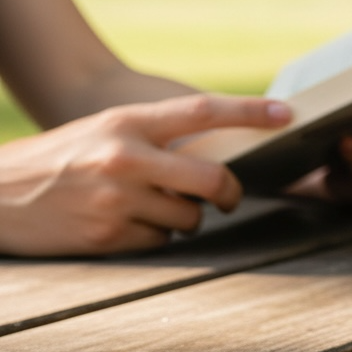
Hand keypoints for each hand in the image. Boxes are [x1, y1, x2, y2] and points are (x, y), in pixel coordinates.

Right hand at [0, 94, 291, 256]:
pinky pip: (161, 241)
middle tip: (230, 196)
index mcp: (129, 122)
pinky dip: (156, 236)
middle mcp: (126, 157)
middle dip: (230, 192)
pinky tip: (129, 224)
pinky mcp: (108, 237)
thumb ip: (158, 137)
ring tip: (153, 207)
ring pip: (190, 218)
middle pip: (213, 178)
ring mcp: (117, 200)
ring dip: (185, 218)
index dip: (251, 111)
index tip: (288, 113)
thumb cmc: (63, 157)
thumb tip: (218, 156)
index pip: (203, 110)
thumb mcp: (109, 131)